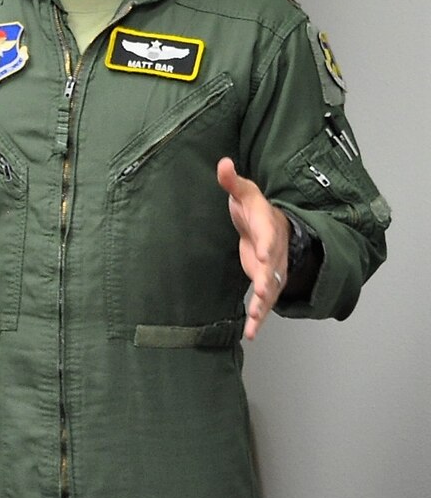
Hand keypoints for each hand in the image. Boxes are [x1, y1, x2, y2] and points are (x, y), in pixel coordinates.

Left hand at [217, 157, 288, 339]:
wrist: (274, 226)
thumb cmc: (255, 209)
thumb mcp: (244, 193)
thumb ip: (232, 181)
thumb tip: (223, 163)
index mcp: (268, 228)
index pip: (269, 236)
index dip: (267, 245)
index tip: (264, 254)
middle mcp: (275, 252)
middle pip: (274, 268)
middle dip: (268, 280)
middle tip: (262, 291)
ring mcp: (273, 270)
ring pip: (271, 290)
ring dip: (263, 305)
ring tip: (255, 319)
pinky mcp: (266, 284)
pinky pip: (264, 303)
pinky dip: (259, 318)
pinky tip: (251, 334)